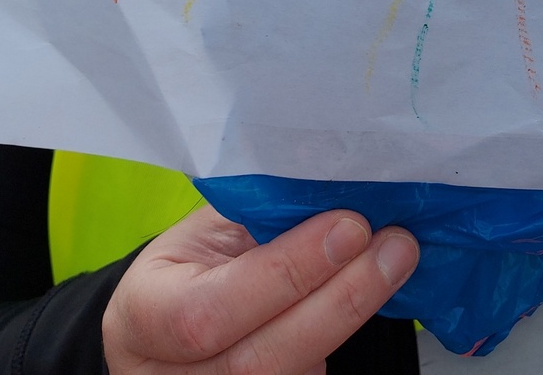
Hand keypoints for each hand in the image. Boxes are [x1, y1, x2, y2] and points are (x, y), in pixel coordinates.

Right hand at [103, 205, 418, 374]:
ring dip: (354, 317)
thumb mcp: (206, 231)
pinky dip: (347, 336)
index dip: (286, 272)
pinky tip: (375, 291)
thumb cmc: (192, 264)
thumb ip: (258, 217)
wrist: (172, 318)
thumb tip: (335, 184)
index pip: (210, 311)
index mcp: (145, 316)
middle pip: (260, 359)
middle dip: (339, 300)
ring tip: (397, 262)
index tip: (349, 226)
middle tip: (394, 246)